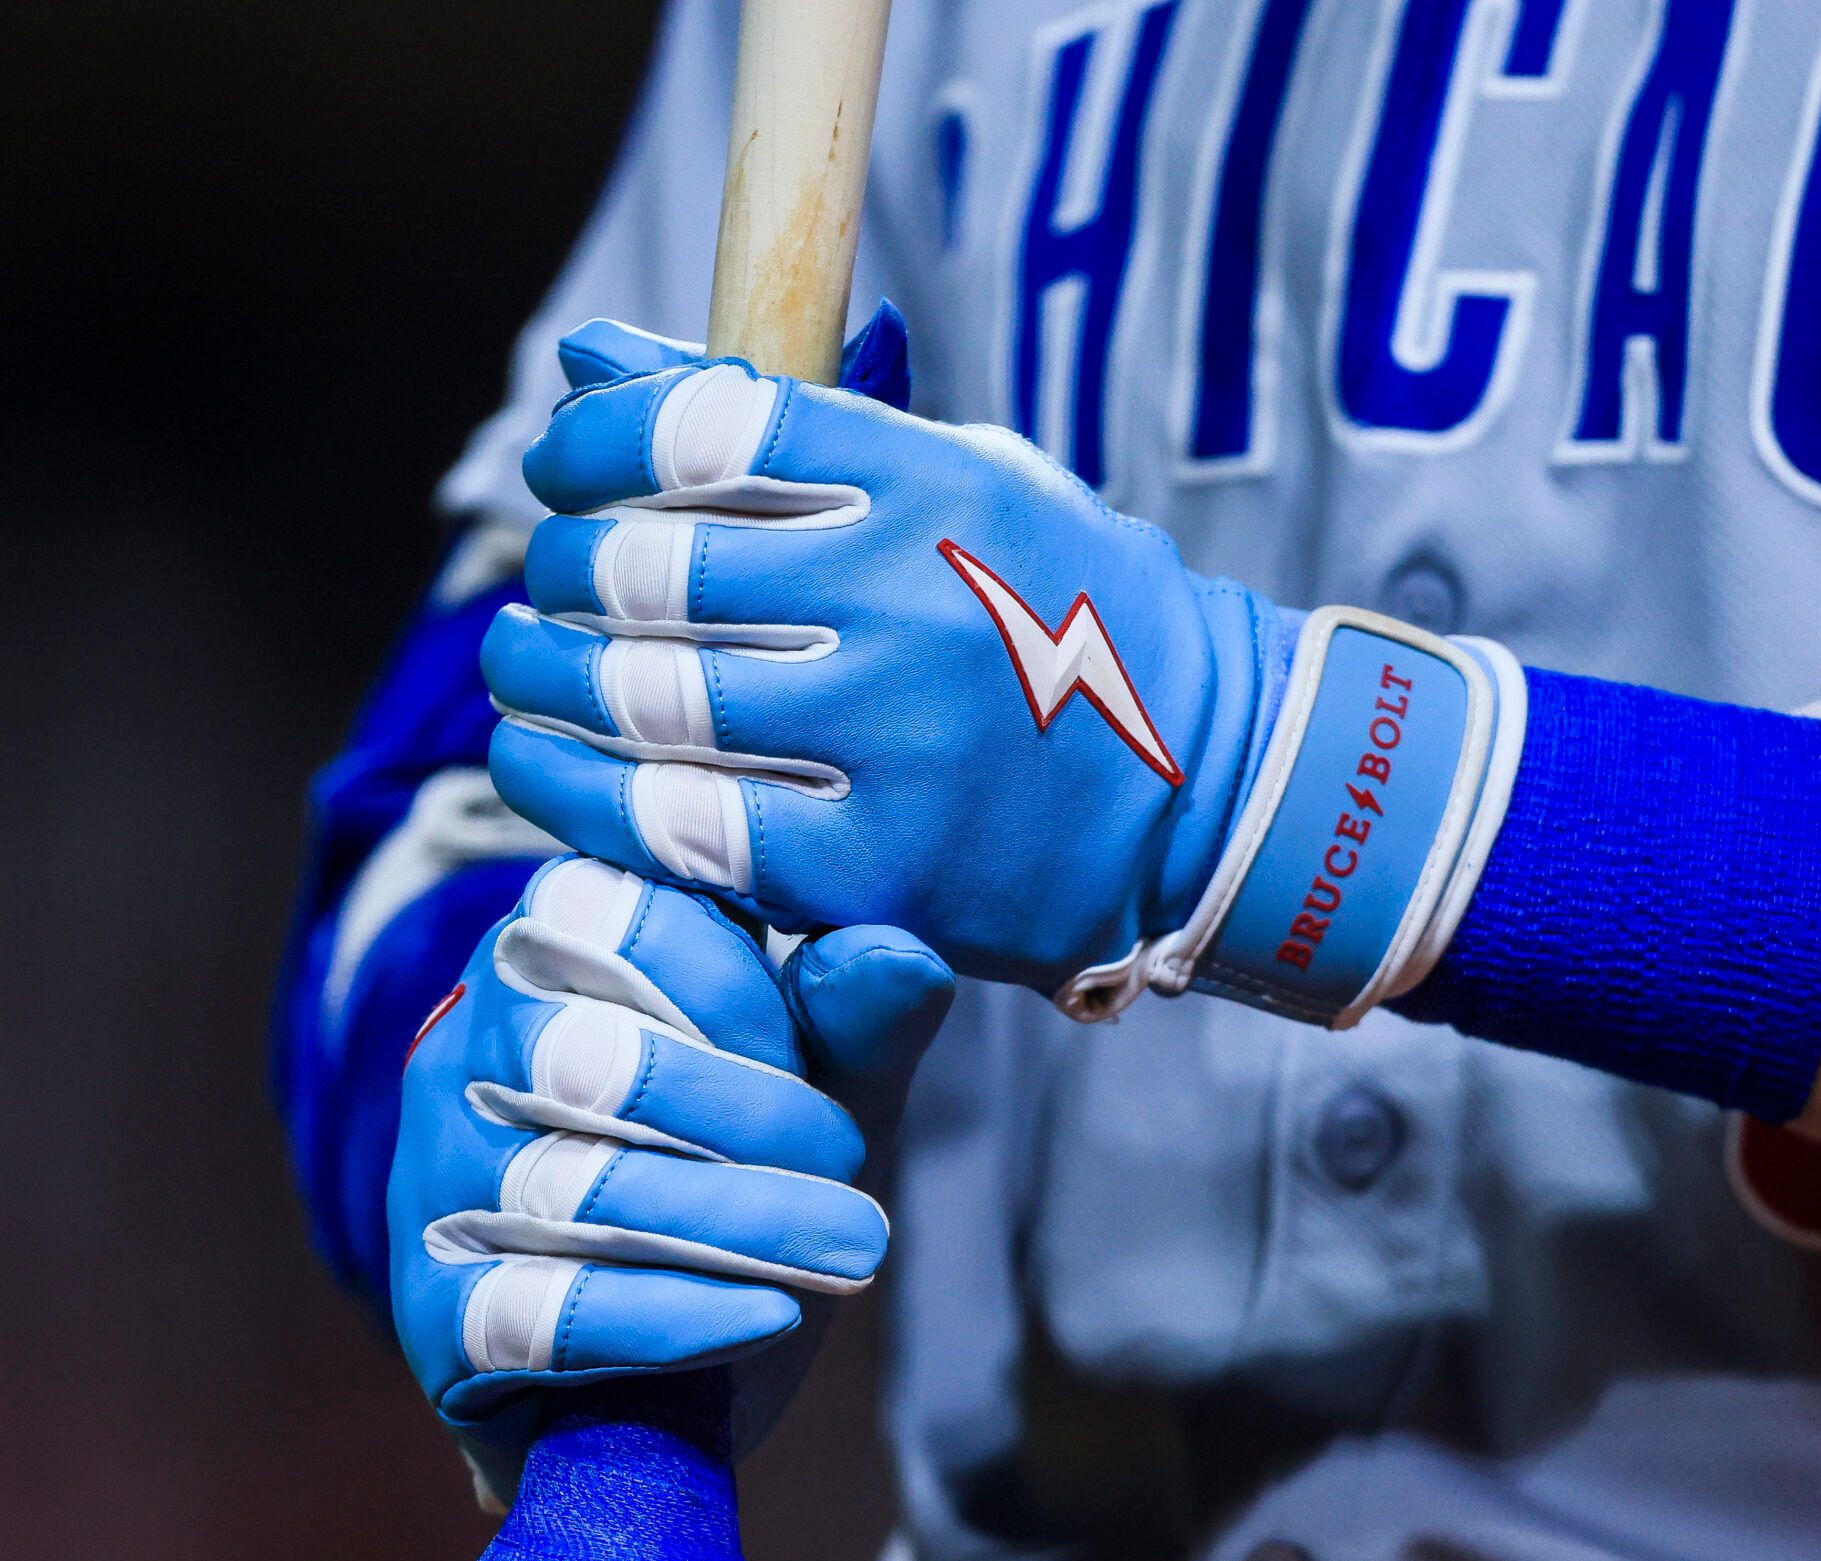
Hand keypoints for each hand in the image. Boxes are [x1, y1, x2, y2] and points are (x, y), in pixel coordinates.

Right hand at [388, 855, 951, 1496]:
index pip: (615, 922)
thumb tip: (906, 956)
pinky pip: (540, 1314)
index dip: (735, 991)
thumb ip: (854, 1017)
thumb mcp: (826, 1078)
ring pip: (573, 1188)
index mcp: (550, 953)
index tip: (816, 1056)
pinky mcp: (435, 1319)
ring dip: (734, 1220)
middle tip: (851, 1161)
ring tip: (851, 1247)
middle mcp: (464, 1053)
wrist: (696, 1359)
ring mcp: (434, 1186)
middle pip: (587, 1060)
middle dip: (744, 1115)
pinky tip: (770, 1315)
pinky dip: (672, 1317)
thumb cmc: (755, 1166)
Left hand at [481, 321, 1287, 992]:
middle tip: (551, 582)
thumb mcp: (967, 482)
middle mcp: (916, 604)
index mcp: (939, 488)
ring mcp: (898, 741)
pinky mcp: (879, 869)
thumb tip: (587, 352)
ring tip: (527, 667)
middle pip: (652, 566)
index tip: (564, 465)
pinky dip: (581, 795)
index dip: (594, 440)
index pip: (704, 429)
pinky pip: (678, 828)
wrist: (1214, 783)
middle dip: (564, 568)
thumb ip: (786, 423)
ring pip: (644, 700)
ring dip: (543, 679)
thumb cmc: (1066, 617)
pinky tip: (548, 767)